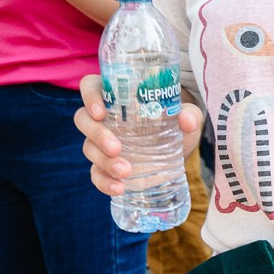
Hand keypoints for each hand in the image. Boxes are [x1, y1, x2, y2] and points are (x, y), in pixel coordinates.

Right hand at [74, 73, 204, 198]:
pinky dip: (104, 182)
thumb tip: (187, 120)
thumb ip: (190, 114)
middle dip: (96, 134)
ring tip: (127, 171)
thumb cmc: (176, 124)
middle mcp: (103, 119)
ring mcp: (100, 144)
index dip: (90, 96)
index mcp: (117, 97)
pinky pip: (95, 175)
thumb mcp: (187, 116)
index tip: (101, 112)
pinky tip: (119, 187)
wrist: (178, 152)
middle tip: (116, 147)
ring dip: (104, 161)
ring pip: (88, 148)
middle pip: (83, 119)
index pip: (90, 86)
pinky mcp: (105, 167)